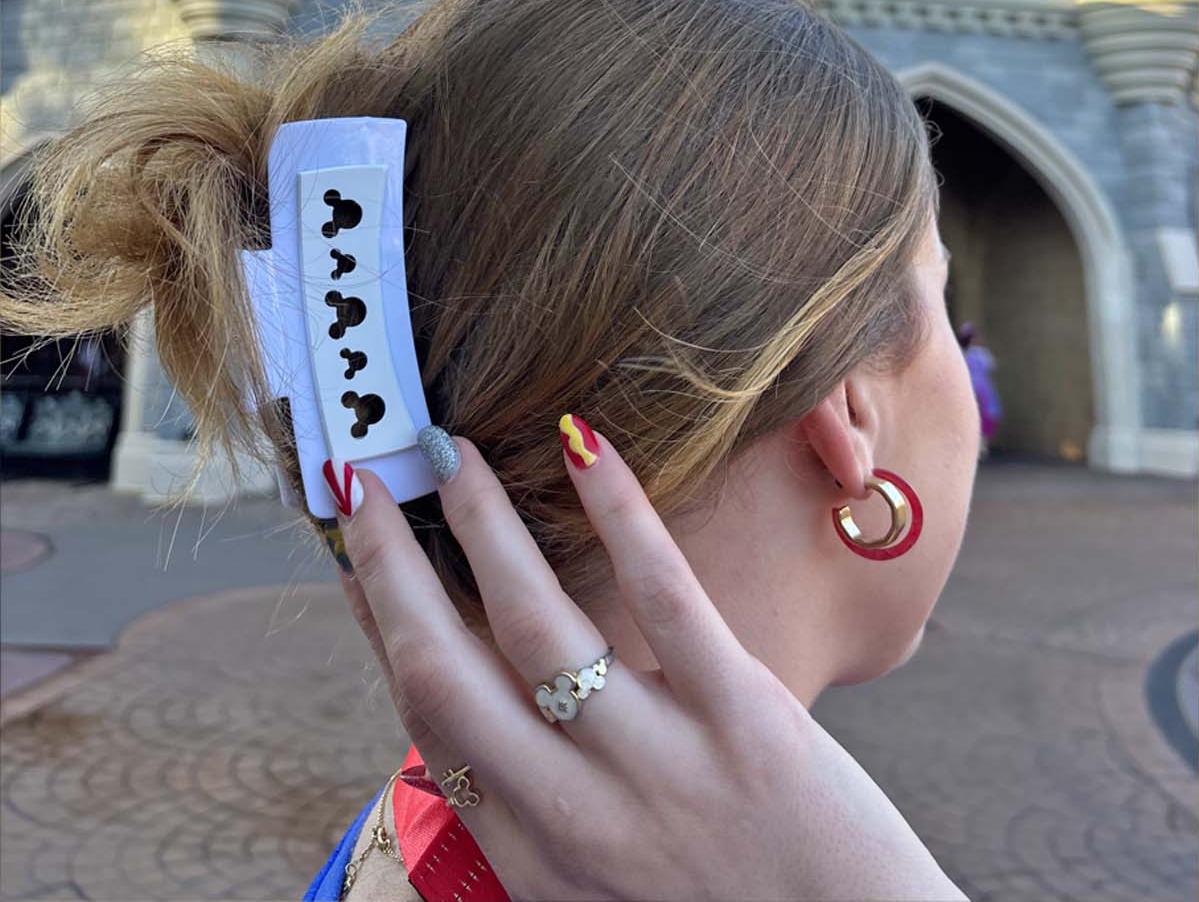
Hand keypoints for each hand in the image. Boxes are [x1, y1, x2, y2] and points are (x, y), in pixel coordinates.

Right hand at [336, 426, 966, 901]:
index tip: (352, 560)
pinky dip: (618, 512)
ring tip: (453, 450)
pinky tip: (584, 443)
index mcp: (532, 859)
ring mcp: (657, 762)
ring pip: (534, 620)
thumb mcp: (597, 899)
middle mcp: (573, 815)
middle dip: (388, 562)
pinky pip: (663, 594)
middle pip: (443, 665)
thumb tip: (471, 755)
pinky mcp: (744, 714)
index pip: (427, 719)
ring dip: (481, 522)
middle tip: (363, 478)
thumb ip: (534, 830)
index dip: (378, 626)